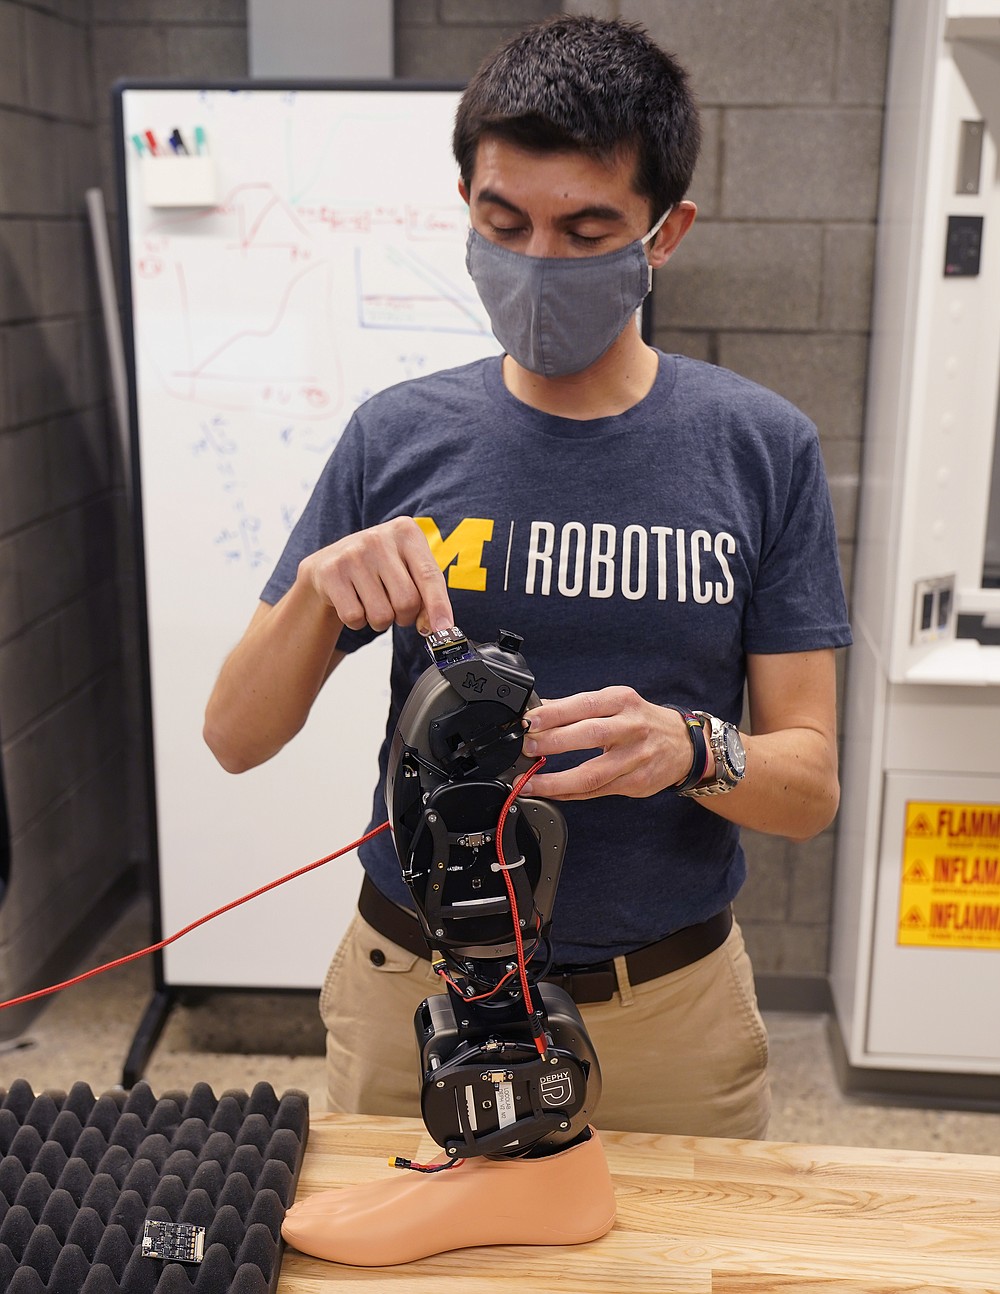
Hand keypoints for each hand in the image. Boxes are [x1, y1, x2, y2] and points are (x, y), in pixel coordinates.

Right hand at [300, 516, 453, 634]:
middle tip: (396, 609)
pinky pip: (355, 617)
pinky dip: (357, 621)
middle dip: (405, 616)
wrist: (328, 564)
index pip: (429, 576)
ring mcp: (352, 553)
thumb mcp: (408, 571)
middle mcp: (379, 538)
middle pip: (407, 601)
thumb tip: (437, 627)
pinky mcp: (331, 572)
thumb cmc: (378, 570)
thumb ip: (427, 596)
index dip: (439, 607)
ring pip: (381, 615)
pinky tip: (354, 602)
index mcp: (406, 532)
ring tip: (372, 601)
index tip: (445, 630)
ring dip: (380, 621)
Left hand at [520, 687, 700, 800]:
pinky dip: (569, 793)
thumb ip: (577, 707)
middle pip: (589, 735)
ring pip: (591, 774)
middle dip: (552, 742)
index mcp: (622, 701)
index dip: (553, 714)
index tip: (528, 722)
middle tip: (526, 748)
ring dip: (555, 781)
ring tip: (529, 782)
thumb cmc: (642, 721)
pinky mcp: (636, 783)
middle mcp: (631, 728)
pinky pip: (596, 792)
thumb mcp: (615, 703)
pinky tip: (550, 792)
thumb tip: (538, 711)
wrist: (685, 745)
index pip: (584, 704)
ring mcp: (636, 758)